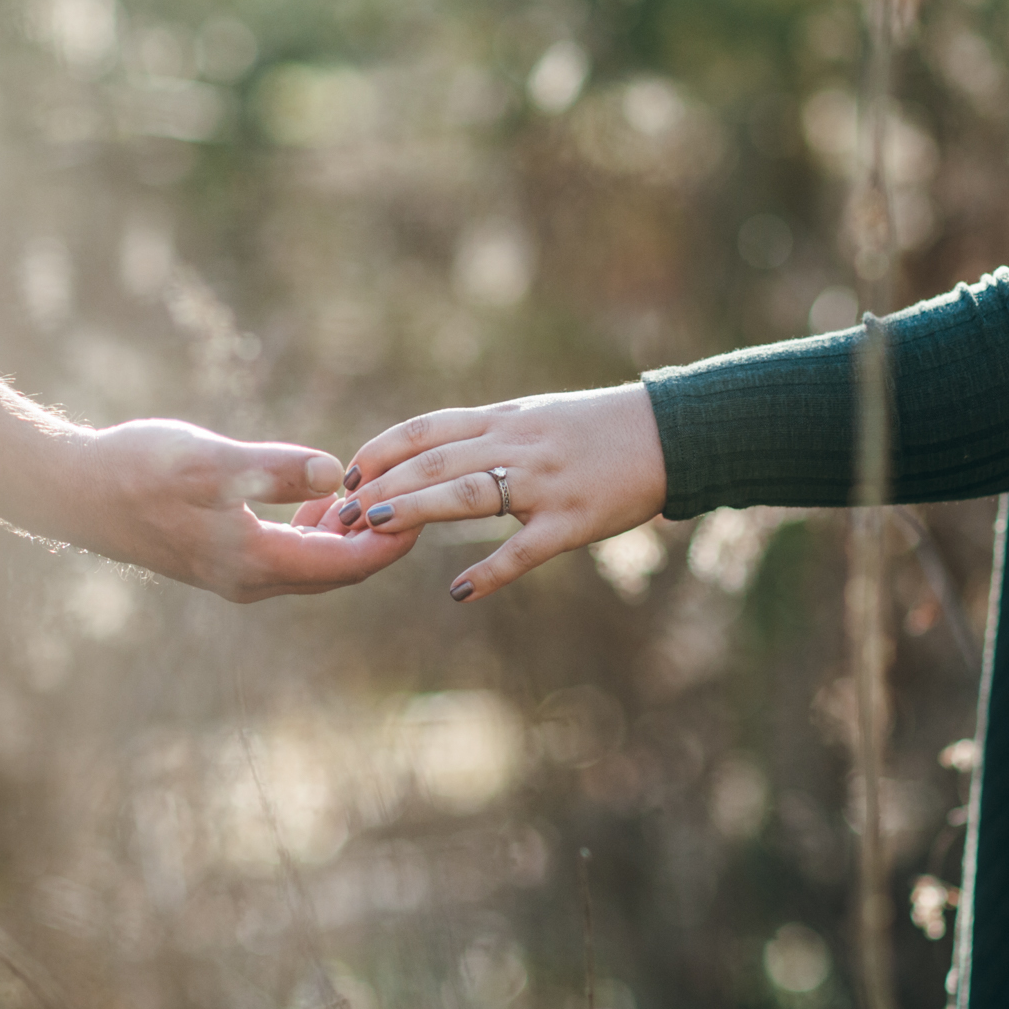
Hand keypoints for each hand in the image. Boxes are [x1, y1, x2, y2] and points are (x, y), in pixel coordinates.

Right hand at [58, 419, 420, 601]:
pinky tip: (321, 495)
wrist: (71, 490)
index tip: (426, 509)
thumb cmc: (136, 470)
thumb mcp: (212, 463)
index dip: (392, 539)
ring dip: (346, 531)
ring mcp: (233, 571)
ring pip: (312, 561)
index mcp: (256, 563)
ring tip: (376, 492)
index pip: (347, 564)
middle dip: (379, 537)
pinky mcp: (218, 554)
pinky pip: (285, 551)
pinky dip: (313, 527)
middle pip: (338, 570)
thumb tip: (334, 474)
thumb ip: (275, 469)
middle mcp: (249, 579)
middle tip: (415, 499)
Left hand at [336, 385, 666, 601]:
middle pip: (436, 462)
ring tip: (378, 531)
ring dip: (419, 510)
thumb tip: (425, 452)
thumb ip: (483, 434)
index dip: (381, 451)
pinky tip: (460, 592)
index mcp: (503, 420)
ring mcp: (545, 483)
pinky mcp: (574, 520)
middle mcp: (517, 445)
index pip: (426, 429)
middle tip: (343, 514)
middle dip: (384, 487)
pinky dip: (491, 571)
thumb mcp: (533, 416)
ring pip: (470, 494)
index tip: (348, 475)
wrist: (666, 435)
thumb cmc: (594, 429)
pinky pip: (525, 548)